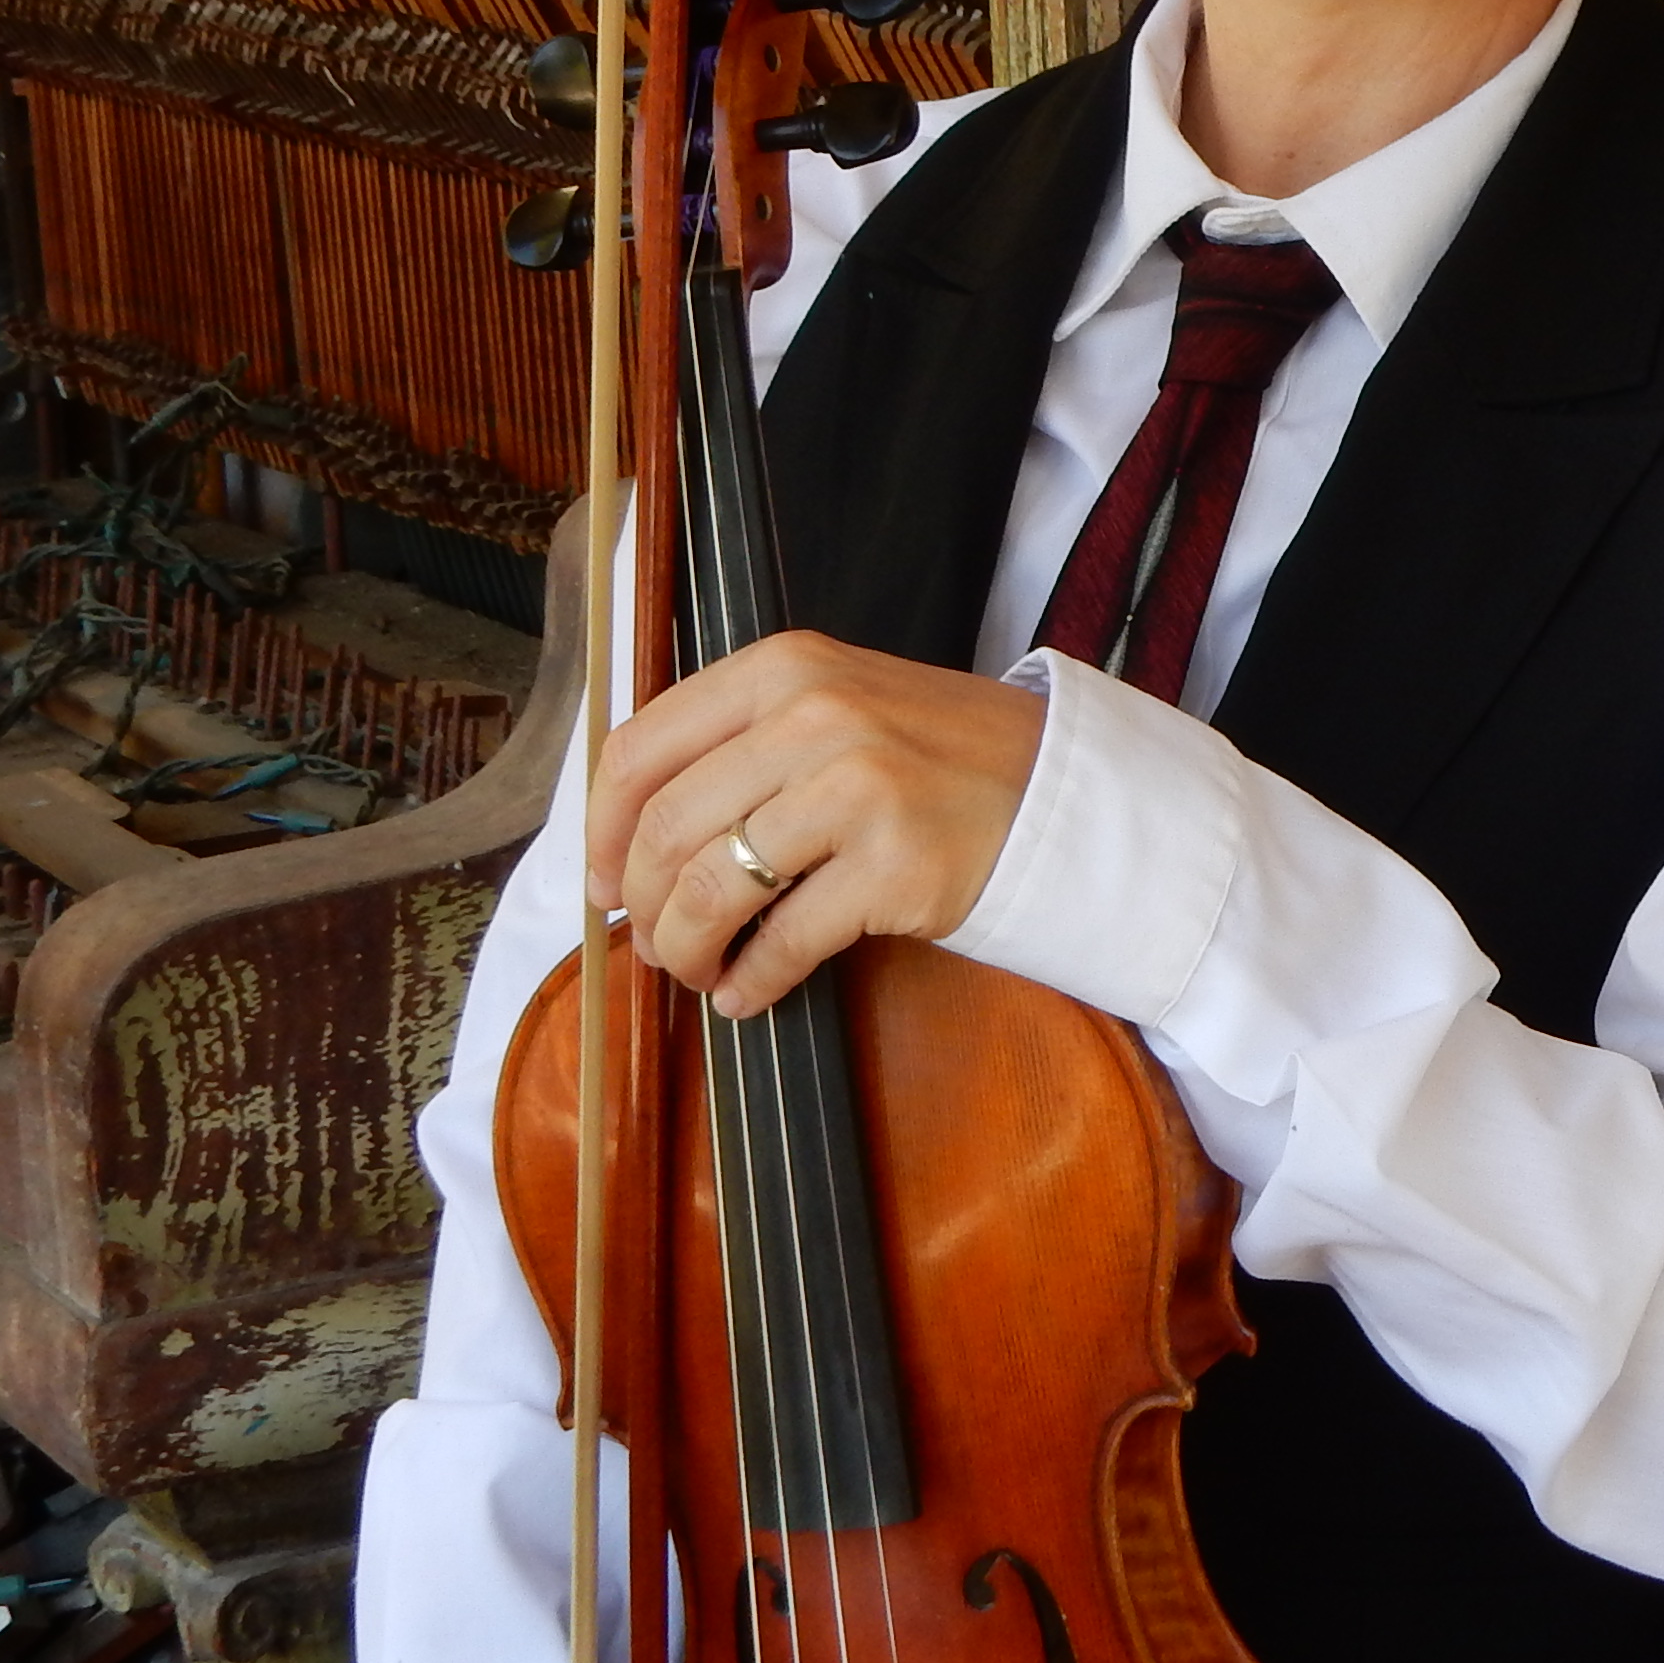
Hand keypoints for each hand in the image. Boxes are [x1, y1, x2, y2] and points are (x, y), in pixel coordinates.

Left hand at [589, 629, 1045, 1017]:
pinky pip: (785, 942)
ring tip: (700, 972)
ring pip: (713, 889)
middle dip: (645, 906)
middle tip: (657, 944)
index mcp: (784, 669)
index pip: (641, 750)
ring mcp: (859, 789)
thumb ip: (741, 743)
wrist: (1063, 793)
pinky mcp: (896, 866)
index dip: (600, 831)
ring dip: (687, 950)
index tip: (602, 882)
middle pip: (667, 829)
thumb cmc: (939, 759)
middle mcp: (815, 717)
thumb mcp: (836, 705)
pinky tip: (750, 994)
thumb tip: (629, 838)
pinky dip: (751, 982)